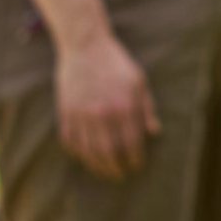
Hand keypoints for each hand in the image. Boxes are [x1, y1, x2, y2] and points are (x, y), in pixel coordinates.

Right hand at [50, 25, 159, 176]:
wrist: (85, 45)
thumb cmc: (116, 63)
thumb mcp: (139, 81)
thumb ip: (147, 109)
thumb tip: (154, 132)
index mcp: (124, 106)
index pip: (131, 144)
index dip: (135, 160)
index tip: (136, 165)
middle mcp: (103, 113)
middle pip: (109, 153)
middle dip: (116, 169)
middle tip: (120, 175)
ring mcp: (82, 113)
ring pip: (88, 151)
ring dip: (97, 166)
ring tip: (104, 170)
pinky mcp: (66, 111)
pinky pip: (70, 141)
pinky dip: (77, 153)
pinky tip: (85, 155)